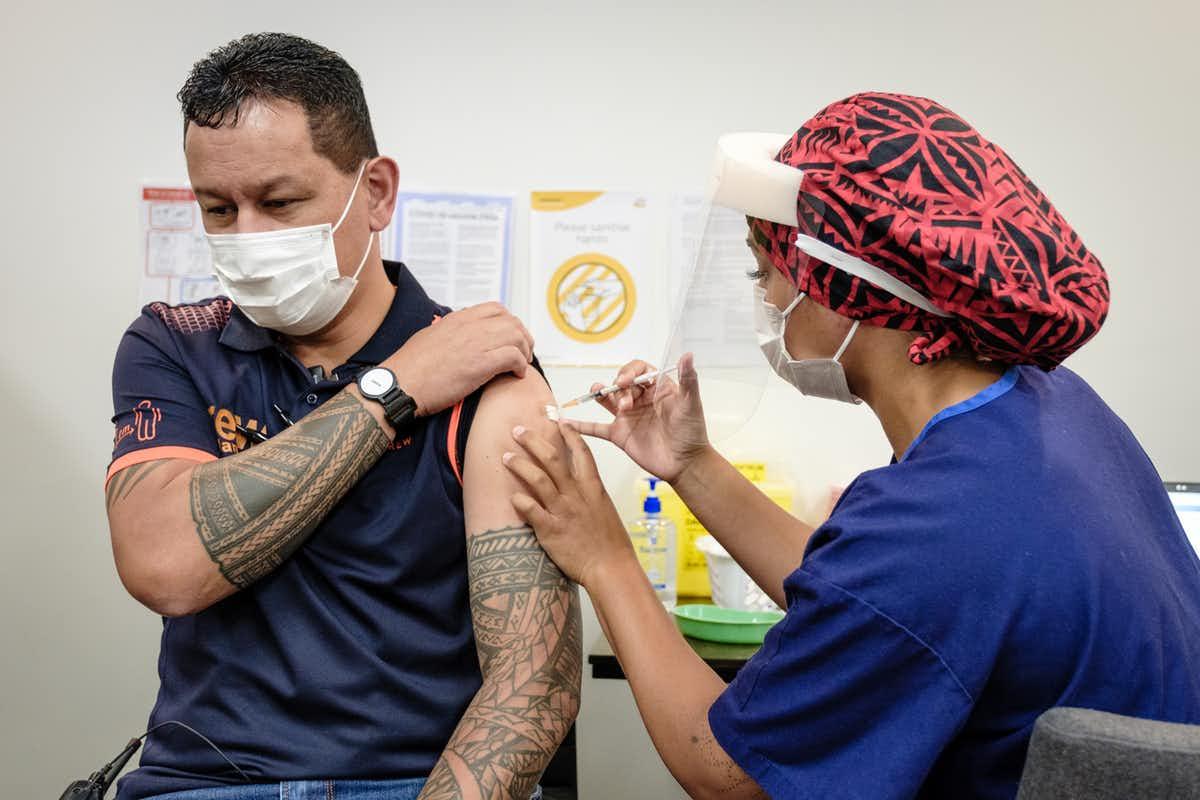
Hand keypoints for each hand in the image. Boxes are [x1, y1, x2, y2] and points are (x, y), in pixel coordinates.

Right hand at [384, 302, 532, 415]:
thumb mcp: (429, 337)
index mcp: (457, 319)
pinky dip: (520, 366)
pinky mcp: (480, 365)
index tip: (511, 338)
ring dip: (524, 351)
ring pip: (517, 337)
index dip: (510, 322)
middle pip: (512, 322)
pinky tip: (516, 375)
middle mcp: (469, 327)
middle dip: (523, 337)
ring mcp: (476, 344)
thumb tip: (459, 338)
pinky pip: (514, 357)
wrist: (399, 384)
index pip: (496, 309)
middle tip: (523, 353)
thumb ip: (449, 333)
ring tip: (521, 365)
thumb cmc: (410, 368)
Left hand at [504, 421, 635, 588]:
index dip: (569, 434)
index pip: (581, 453)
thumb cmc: (611, 543)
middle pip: (552, 459)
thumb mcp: (605, 510)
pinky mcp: (550, 530)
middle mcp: (576, 495)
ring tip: (506, 456)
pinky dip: (519, 501)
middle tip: (518, 430)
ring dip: (520, 464)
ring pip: (537, 479)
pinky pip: (530, 510)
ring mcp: (562, 511)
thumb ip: (590, 495)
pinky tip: (511, 497)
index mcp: (593, 488)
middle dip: (533, 441)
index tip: (558, 421)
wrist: (611, 568)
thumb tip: (579, 485)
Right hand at [569, 353, 709, 483]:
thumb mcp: (691, 404)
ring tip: (597, 394)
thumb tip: (688, 355)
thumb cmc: (692, 433)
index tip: (626, 381)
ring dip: (600, 394)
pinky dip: (582, 425)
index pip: (638, 370)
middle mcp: (640, 400)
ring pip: (607, 400)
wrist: (685, 463)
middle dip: (619, 389)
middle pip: (621, 384)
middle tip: (624, 404)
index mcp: (656, 388)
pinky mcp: (620, 435)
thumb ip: (688, 379)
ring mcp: (628, 417)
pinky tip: (567, 423)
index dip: (630, 371)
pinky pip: (597, 428)